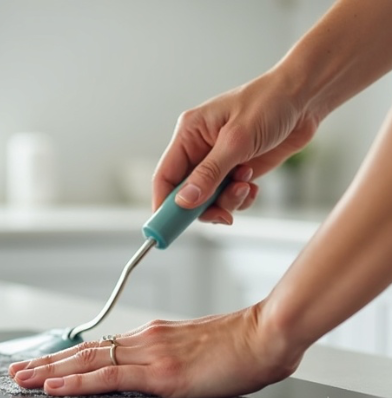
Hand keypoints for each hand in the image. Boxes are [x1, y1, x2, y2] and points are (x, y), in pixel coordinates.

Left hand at [8, 304, 304, 397]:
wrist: (266, 337)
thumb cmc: (238, 347)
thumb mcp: (192, 353)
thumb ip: (164, 362)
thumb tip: (147, 376)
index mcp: (149, 337)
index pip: (97, 347)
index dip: (66, 357)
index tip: (42, 363)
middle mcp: (142, 341)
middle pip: (83, 352)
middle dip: (46, 363)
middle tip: (16, 369)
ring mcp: (149, 355)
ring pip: (87, 362)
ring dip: (50, 372)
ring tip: (22, 378)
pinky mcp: (160, 373)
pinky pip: (109, 377)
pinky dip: (78, 382)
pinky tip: (56, 386)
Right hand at [155, 71, 319, 223]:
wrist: (306, 98)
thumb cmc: (269, 103)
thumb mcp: (237, 140)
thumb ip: (209, 173)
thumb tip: (184, 200)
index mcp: (189, 134)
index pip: (165, 176)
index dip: (164, 203)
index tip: (167, 227)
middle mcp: (200, 149)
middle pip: (186, 192)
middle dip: (203, 206)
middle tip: (222, 215)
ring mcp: (219, 161)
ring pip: (209, 198)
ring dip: (227, 201)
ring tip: (245, 187)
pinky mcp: (238, 169)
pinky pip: (229, 196)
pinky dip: (240, 198)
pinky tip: (253, 185)